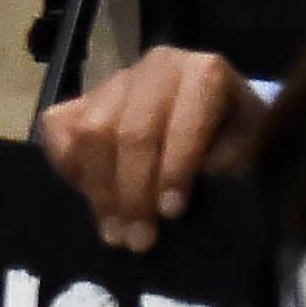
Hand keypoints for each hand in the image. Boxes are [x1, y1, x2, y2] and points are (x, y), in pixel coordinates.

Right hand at [36, 46, 261, 254]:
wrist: (218, 117)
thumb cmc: (236, 139)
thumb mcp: (246, 153)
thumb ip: (219, 169)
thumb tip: (172, 201)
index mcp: (203, 73)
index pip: (181, 122)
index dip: (174, 169)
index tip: (171, 214)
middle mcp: (156, 66)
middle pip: (130, 132)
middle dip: (133, 193)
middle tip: (139, 240)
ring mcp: (114, 80)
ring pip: (91, 134)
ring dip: (100, 191)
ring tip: (115, 232)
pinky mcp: (83, 97)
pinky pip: (59, 131)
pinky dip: (69, 169)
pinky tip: (92, 198)